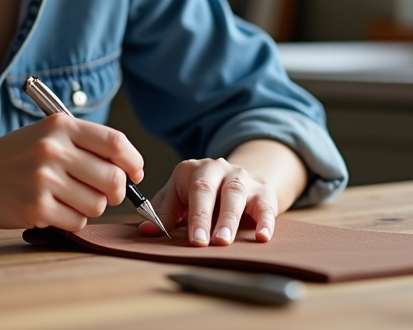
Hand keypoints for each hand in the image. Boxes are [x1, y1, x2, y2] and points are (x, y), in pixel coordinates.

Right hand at [0, 113, 143, 231]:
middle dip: (115, 192)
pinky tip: (51, 210)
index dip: (133, 161)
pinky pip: (77, 221)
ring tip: (67, 199)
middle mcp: (53, 149)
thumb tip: (128, 169)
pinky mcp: (36, 208)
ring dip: (90, 207)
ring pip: (98, 205)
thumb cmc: (12, 159)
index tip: (135, 173)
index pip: (116, 142)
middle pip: (113, 179)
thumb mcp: (45, 135)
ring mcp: (44, 179)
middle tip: (103, 194)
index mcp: (60, 126)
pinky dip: (71, 220)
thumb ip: (83, 145)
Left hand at [139, 157, 278, 245]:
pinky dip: (265, 221)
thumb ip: (164, 213)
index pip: (194, 189)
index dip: (194, 216)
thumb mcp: (179, 197)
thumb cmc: (202, 194)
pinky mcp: (263, 191)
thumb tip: (147, 230)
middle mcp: (217, 168)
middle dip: (209, 218)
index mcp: (193, 169)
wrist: (237, 180)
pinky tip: (263, 237)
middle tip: (208, 243)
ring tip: (226, 242)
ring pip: (237, 195)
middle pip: (212, 190)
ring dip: (230, 220)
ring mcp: (241, 178)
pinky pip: (265, 205)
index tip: (194, 240)